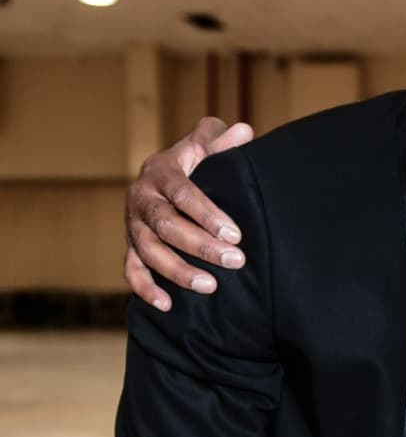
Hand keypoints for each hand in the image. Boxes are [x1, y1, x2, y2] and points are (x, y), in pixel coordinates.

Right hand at [123, 117, 253, 310]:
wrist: (169, 172)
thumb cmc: (197, 157)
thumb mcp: (207, 142)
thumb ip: (223, 139)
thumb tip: (243, 132)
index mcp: (160, 171)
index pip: (183, 194)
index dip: (208, 214)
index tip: (235, 233)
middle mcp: (141, 198)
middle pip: (167, 227)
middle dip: (201, 246)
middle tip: (235, 260)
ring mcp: (132, 224)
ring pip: (149, 252)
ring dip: (178, 271)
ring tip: (211, 286)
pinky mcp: (130, 245)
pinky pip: (131, 270)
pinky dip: (145, 289)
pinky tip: (167, 305)